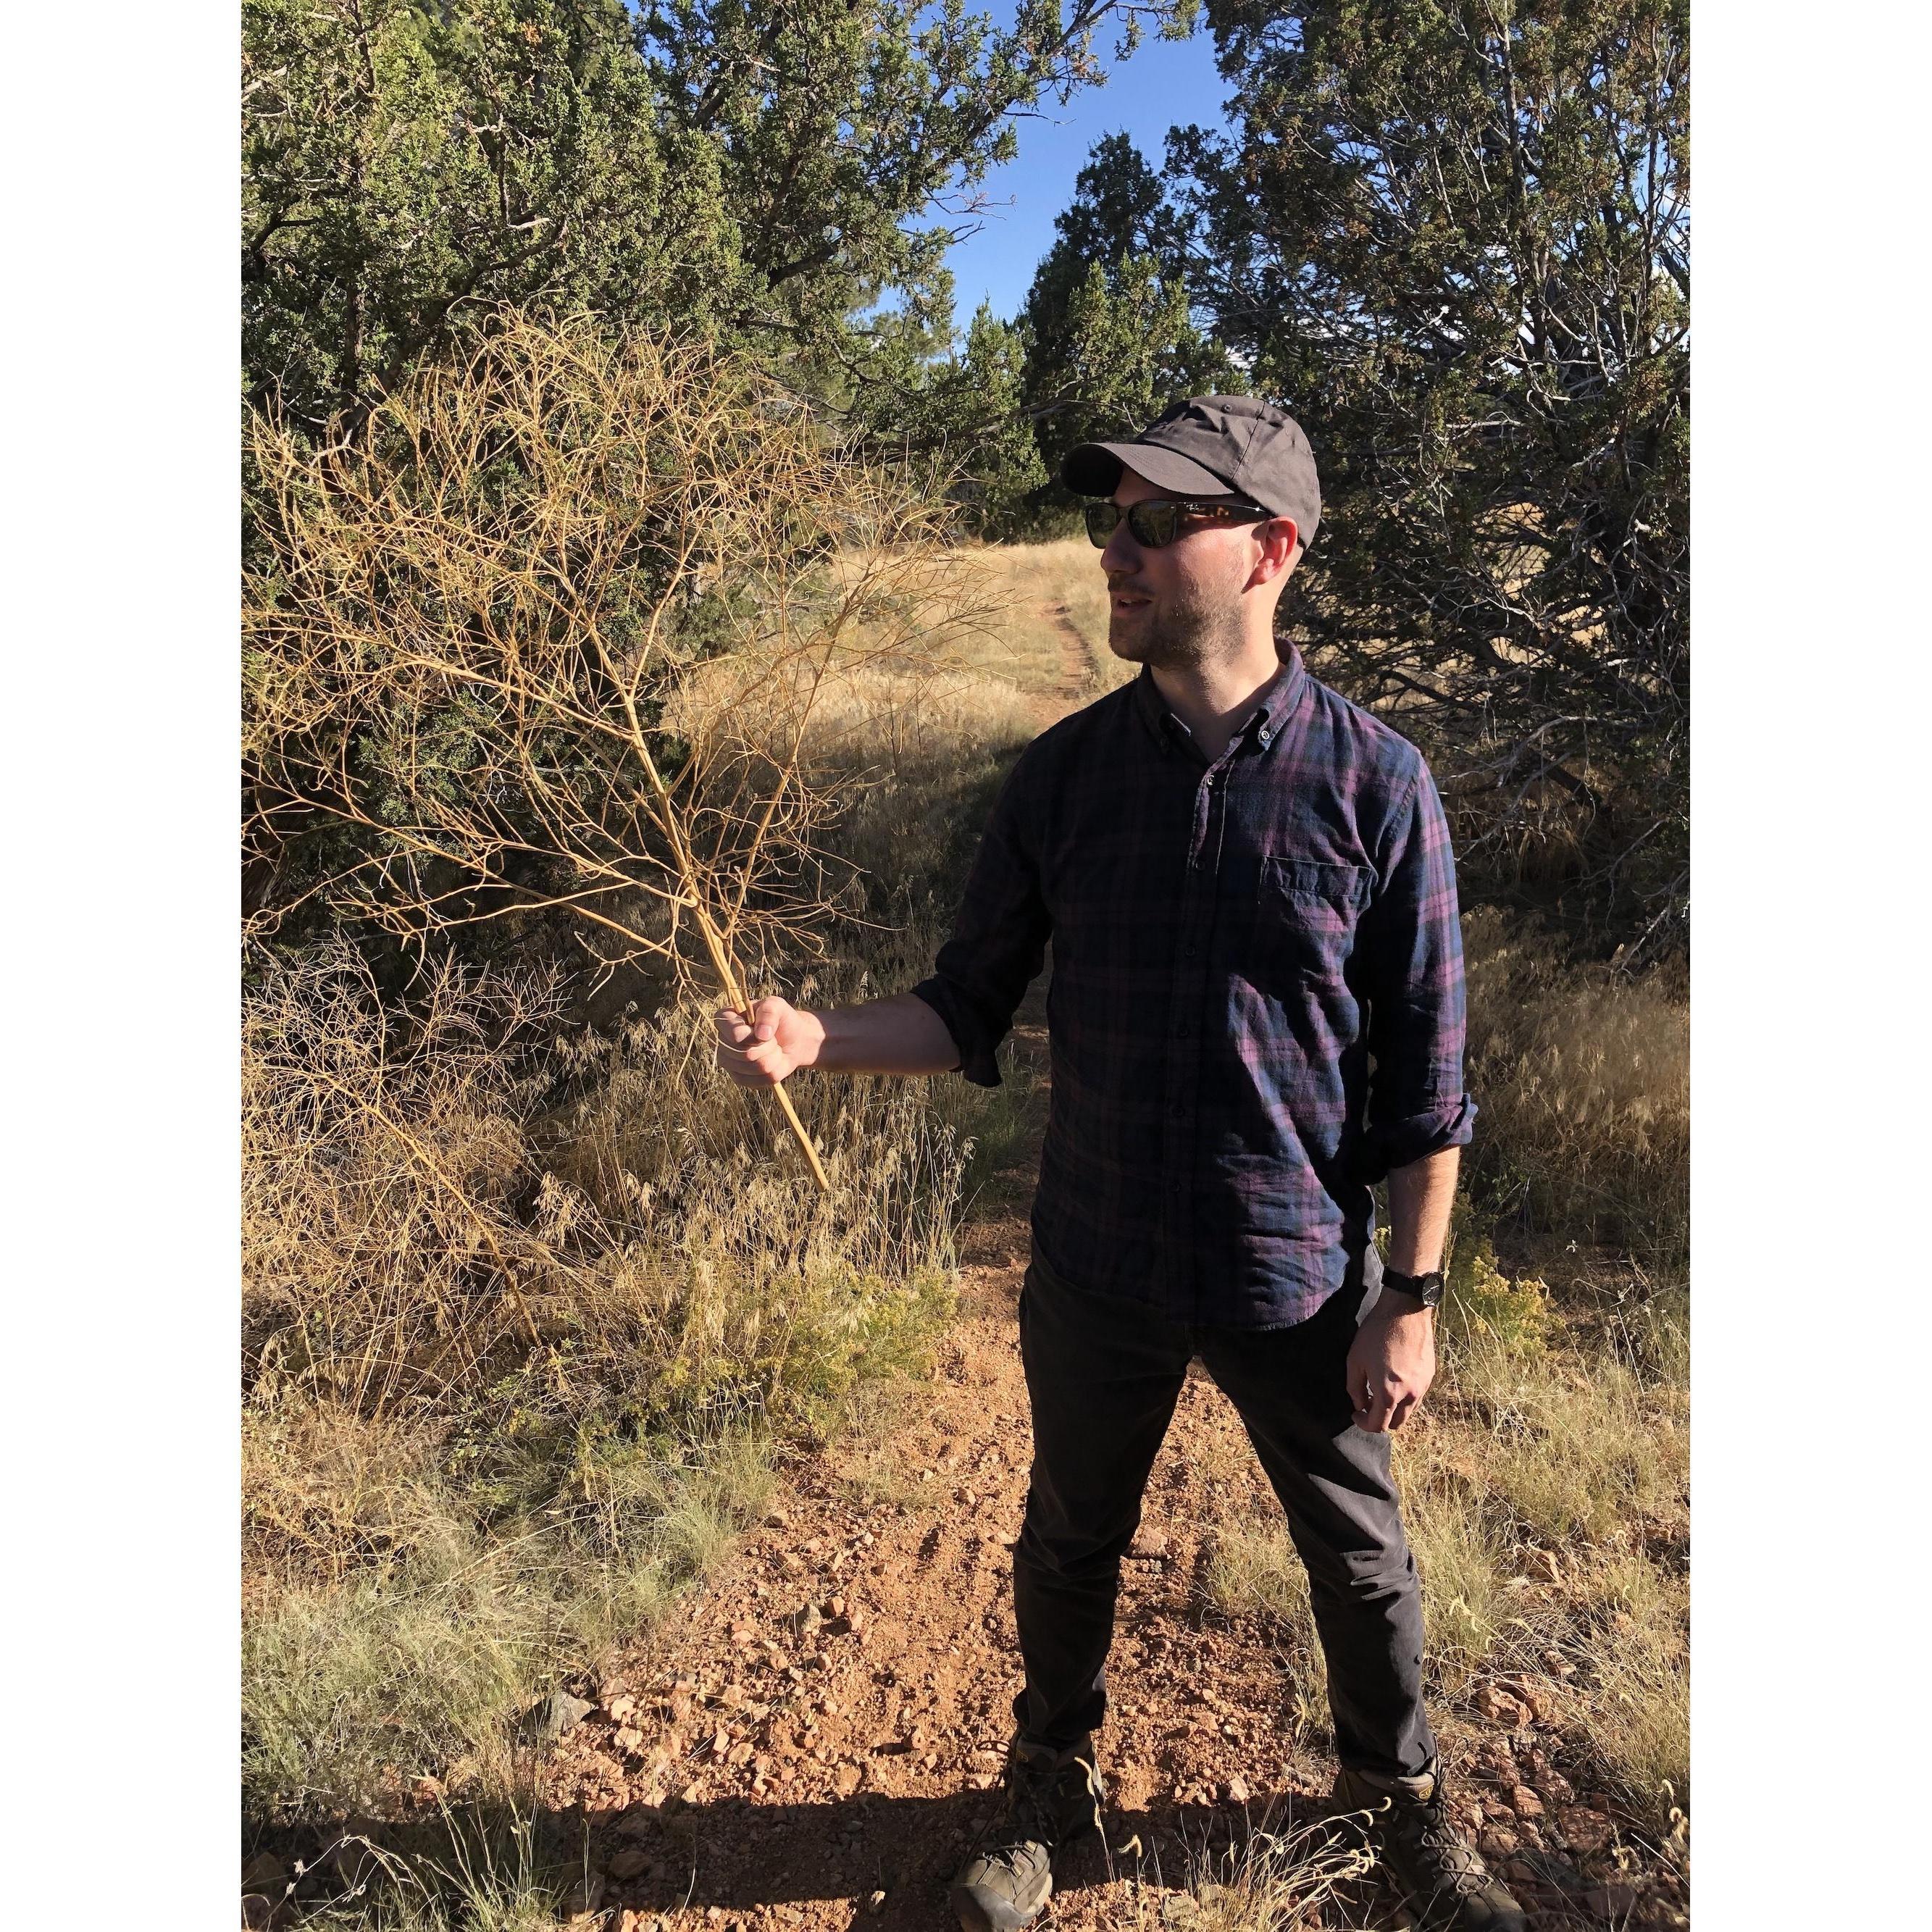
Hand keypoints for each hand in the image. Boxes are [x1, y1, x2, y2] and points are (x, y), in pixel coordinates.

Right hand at [713, 996, 824, 1086]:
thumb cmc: (780, 1018)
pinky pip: (762, 1080)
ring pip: (756, 1068)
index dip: (755, 1036)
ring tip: (773, 1048)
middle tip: (772, 1039)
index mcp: (722, 1019)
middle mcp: (719, 1041)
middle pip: (746, 1055)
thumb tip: (762, 1035)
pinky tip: (773, 1061)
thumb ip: (769, 1011)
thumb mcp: (777, 1006)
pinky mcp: (739, 1078)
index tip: (764, 1030)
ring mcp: (727, 1062)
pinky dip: (775, 1071)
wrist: (791, 1039)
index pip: (736, 1035)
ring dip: (773, 1057)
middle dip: (768, 1046)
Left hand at [1345, 1301, 1436, 1432]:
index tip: (1356, 1413)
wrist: (1404, 1312)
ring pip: (1408, 1412)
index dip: (1363, 1424)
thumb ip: (1354, 1389)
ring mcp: (1422, 1386)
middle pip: (1395, 1424)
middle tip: (1367, 1405)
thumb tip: (1360, 1405)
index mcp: (1389, 1394)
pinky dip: (1404, 1398)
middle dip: (1380, 1420)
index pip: (1378, 1425)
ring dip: (1393, 1410)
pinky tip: (1394, 1381)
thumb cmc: (1375, 1334)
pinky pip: (1417, 1397)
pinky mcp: (1429, 1376)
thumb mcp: (1355, 1361)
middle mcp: (1409, 1395)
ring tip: (1380, 1392)